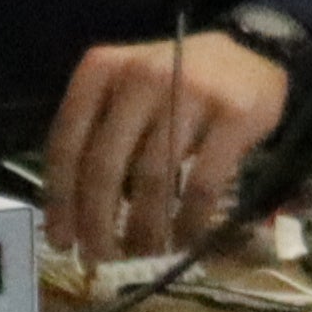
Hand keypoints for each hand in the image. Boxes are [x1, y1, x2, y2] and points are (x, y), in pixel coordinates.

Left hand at [49, 28, 293, 266]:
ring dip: (142, 229)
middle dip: (97, 222)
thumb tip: (77, 214)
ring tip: (140, 254)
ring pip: (152, 179)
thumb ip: (99, 134)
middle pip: (105, 165)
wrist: (251, 53)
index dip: (61, 199)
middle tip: (97, 258)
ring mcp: (189, 93)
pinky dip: (188, 222)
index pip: (68, 142)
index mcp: (102, 69)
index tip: (61, 240)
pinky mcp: (232, 117)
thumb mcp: (126, 91)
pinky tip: (182, 241)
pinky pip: (202, 185)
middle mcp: (140, 76)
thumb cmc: (175, 82)